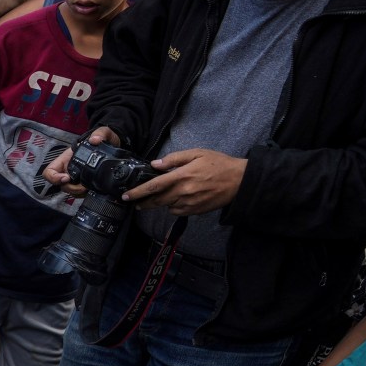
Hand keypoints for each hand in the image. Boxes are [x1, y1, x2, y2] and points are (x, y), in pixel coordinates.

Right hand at [40, 125, 114, 195]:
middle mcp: (67, 170)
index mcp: (66, 159)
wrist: (112, 146)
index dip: (54, 177)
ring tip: (89, 188)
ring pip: (70, 191)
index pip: (50, 171)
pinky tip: (93, 189)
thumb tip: (95, 140)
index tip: (67, 178)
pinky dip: (84, 194)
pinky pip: (79, 193)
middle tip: (83, 187)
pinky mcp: (83, 184)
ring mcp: (75, 178)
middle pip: (60, 185)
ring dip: (78, 192)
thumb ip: (100, 133)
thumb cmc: (103, 139)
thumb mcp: (104, 133)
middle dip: (71, 188)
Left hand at [126, 149, 245, 215]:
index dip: (138, 192)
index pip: (154, 186)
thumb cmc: (218, 164)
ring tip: (157, 198)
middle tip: (135, 203)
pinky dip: (173, 206)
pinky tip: (176, 199)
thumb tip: (156, 164)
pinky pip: (178, 211)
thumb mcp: (197, 153)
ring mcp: (190, 203)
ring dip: (160, 203)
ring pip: (167, 206)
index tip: (126, 196)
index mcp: (182, 176)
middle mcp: (184, 192)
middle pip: (156, 201)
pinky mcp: (195, 211)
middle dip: (143, 202)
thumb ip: (174, 159)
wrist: (239, 181)